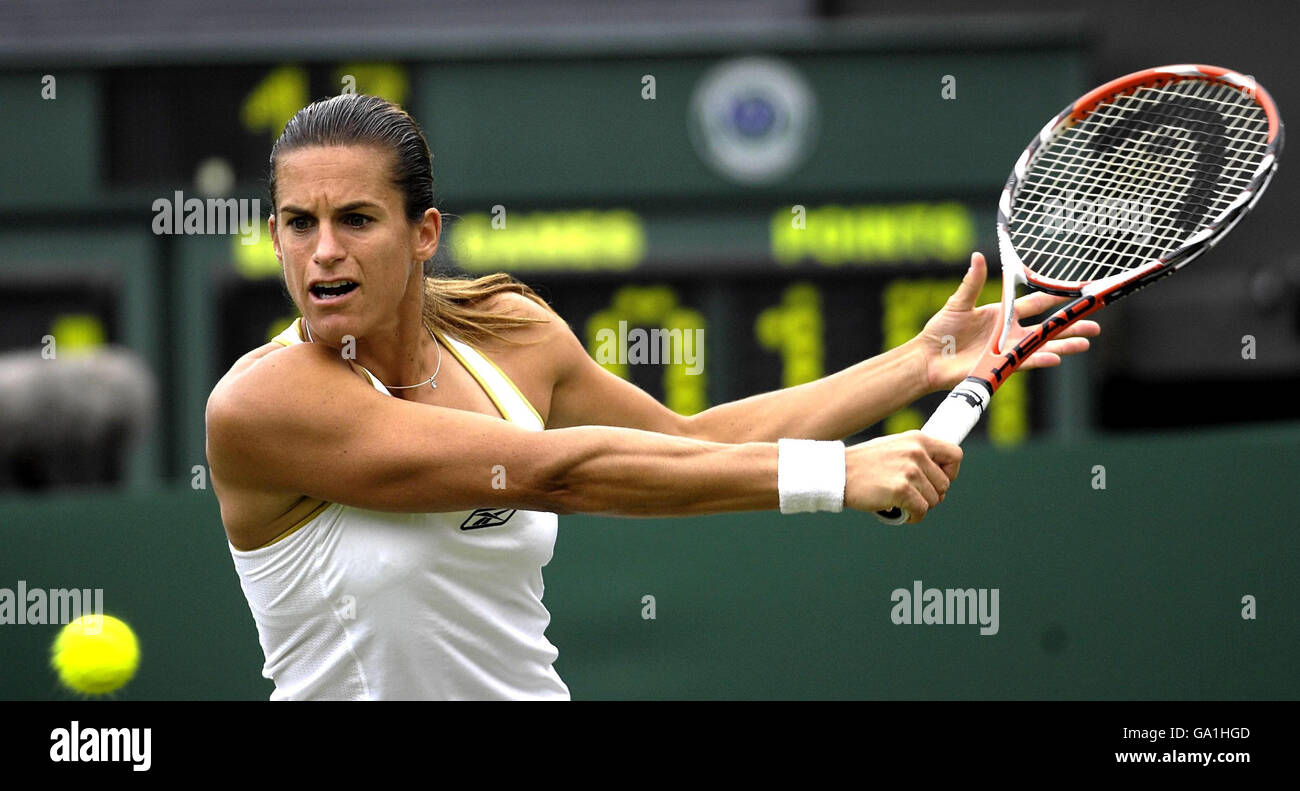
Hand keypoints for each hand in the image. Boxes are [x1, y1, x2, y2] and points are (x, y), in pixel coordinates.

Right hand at [845, 431, 961, 523]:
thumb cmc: (864, 464)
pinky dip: (912, 517)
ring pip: (933, 500)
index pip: (955, 455)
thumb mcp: (894, 447)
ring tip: (901, 502)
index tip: (938, 481)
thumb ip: (917, 455)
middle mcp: (916, 452)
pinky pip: (921, 511)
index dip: (951, 473)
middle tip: (911, 496)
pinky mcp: (901, 490)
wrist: (838, 472)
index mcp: (918, 439)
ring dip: (920, 506)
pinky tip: (899, 513)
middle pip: (945, 484)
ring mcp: (909, 471)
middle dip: (931, 495)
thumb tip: (941, 475)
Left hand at [917, 252, 1101, 392]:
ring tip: (1086, 342)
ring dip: (1064, 344)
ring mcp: (1008, 350)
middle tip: (1094, 323)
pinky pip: (1025, 361)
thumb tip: (976, 256)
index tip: (1079, 291)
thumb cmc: (940, 331)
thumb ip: (971, 283)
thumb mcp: (958, 303)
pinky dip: (1040, 358)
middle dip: (1071, 325)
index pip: (1036, 304)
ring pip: (1043, 346)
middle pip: (1047, 327)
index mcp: (1003, 314)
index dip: (1056, 298)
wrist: (928, 358)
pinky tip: (1057, 356)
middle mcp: (1011, 333)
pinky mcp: (1001, 365)